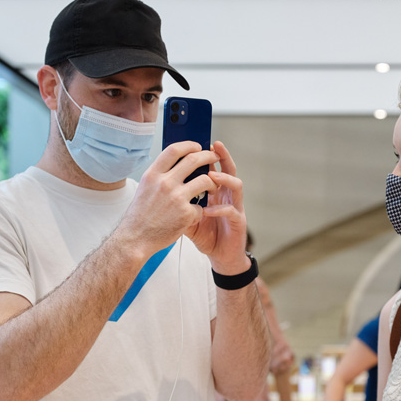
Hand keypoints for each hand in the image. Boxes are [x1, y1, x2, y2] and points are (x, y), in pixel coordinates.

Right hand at [117, 141, 219, 257]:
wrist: (135, 238)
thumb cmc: (140, 216)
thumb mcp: (145, 188)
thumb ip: (160, 176)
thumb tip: (177, 165)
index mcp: (153, 174)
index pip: (174, 150)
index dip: (189, 145)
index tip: (197, 147)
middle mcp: (165, 182)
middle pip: (193, 160)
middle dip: (208, 156)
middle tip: (213, 158)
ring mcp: (176, 197)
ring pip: (205, 180)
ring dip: (213, 182)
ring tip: (213, 187)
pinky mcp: (186, 213)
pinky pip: (201, 207)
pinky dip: (199, 211)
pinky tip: (193, 217)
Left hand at [185, 141, 248, 274]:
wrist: (221, 257)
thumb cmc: (207, 236)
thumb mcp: (188, 219)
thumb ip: (179, 204)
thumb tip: (161, 192)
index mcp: (216, 192)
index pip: (214, 168)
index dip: (209, 156)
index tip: (199, 144)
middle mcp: (228, 196)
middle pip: (229, 170)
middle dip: (223, 156)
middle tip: (214, 147)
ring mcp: (235, 208)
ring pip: (236, 186)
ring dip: (224, 179)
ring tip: (212, 176)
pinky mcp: (239, 222)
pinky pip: (231, 210)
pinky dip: (219, 209)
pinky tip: (208, 209)